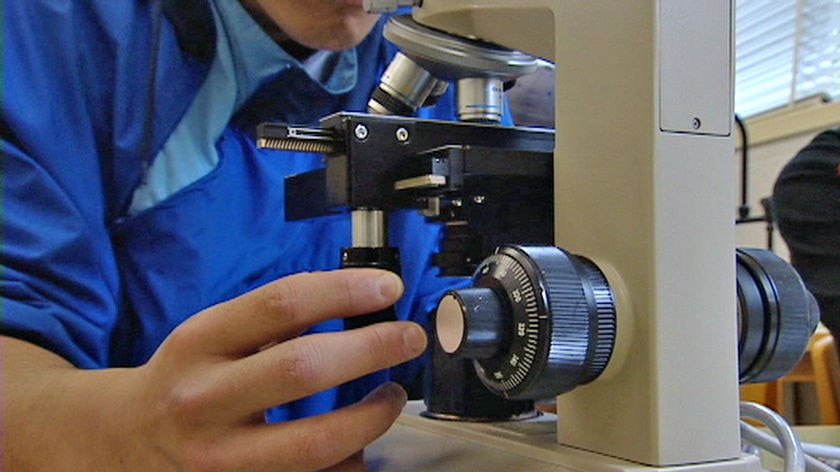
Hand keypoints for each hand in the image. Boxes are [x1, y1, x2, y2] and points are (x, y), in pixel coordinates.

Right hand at [4, 269, 426, 471]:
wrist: (123, 443)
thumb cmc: (185, 379)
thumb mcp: (211, 336)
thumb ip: (273, 322)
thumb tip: (361, 304)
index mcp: (200, 344)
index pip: (281, 304)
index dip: (343, 291)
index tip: (388, 288)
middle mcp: (204, 401)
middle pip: (303, 369)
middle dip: (371, 349)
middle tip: (409, 338)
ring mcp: (219, 459)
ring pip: (314, 443)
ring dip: (371, 418)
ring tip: (392, 395)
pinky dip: (349, 463)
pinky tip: (358, 446)